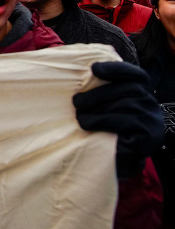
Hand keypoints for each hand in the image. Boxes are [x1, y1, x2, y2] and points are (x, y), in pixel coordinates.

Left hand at [73, 61, 163, 178]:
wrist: (120, 160)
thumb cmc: (108, 129)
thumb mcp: (106, 108)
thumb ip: (101, 92)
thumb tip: (80, 75)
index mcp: (142, 92)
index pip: (135, 75)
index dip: (116, 69)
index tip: (94, 68)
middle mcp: (151, 104)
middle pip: (128, 89)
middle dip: (97, 94)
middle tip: (76, 102)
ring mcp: (152, 121)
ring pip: (126, 106)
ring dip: (98, 111)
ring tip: (80, 119)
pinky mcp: (149, 138)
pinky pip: (126, 124)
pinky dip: (104, 123)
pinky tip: (89, 126)